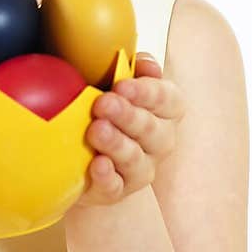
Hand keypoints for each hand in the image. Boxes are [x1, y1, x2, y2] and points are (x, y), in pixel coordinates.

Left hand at [73, 52, 184, 207]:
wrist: (83, 153)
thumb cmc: (107, 110)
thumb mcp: (117, 85)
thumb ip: (131, 69)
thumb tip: (144, 61)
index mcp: (165, 111)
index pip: (168, 100)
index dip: (148, 92)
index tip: (122, 85)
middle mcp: (160, 141)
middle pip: (152, 129)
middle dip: (128, 115)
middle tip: (104, 103)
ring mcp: (141, 168)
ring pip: (135, 159)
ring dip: (116, 143)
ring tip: (96, 130)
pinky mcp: (118, 190)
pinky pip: (115, 187)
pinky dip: (106, 177)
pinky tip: (96, 165)